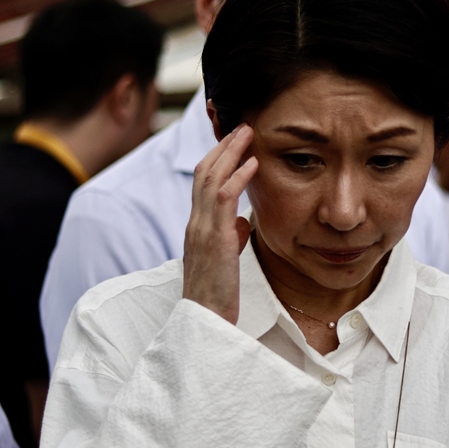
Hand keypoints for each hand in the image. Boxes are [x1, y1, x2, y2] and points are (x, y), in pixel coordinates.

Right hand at [183, 125, 257, 323]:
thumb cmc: (216, 295)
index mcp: (196, 228)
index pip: (202, 183)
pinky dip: (238, 176)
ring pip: (211, 178)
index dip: (217, 158)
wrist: (205, 321)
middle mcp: (195, 223)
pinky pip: (223, 198)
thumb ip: (229, 237)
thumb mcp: (224, 260)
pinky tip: (253, 162)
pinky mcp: (214, 239)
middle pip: (204, 172)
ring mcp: (202, 229)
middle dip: (223, 146)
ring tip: (248, 133)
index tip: (234, 141)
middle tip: (242, 126)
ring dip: (231, 152)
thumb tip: (241, 222)